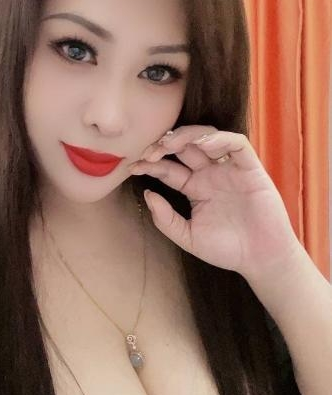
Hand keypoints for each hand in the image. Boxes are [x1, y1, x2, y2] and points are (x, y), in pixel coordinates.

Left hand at [128, 126, 300, 279]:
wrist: (261, 259)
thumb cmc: (227, 249)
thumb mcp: (188, 237)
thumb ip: (165, 219)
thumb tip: (146, 194)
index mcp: (194, 188)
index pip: (168, 169)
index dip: (151, 165)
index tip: (133, 167)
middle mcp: (210, 174)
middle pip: (184, 147)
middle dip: (164, 145)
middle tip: (149, 152)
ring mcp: (229, 169)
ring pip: (207, 137)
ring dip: (187, 136)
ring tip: (170, 144)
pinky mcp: (250, 168)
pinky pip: (236, 144)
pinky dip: (220, 139)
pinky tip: (204, 144)